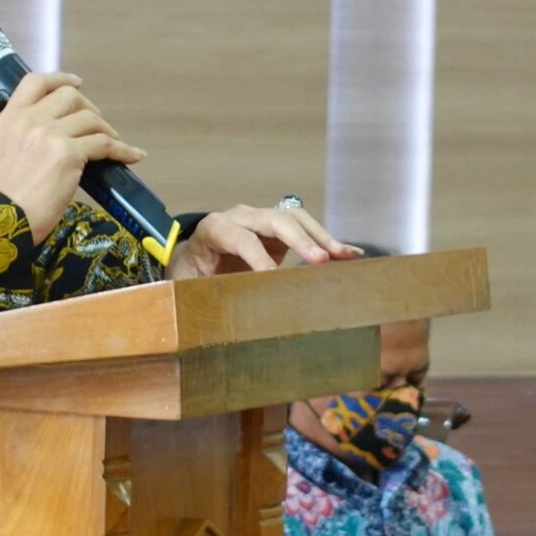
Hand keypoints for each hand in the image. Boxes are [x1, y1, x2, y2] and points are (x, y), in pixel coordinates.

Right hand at [0, 72, 143, 243]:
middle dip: (88, 107)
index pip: (35, 83)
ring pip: (90, 118)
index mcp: (8, 120)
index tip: (76, 83)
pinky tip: (132, 156)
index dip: (60, 79)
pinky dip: (122, 149)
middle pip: (69, 96)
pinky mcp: (68, 154)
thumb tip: (27, 141)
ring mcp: (49, 135)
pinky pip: (104, 144)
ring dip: (106, 130)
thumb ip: (11, 140)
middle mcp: (29, 121)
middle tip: (96, 125)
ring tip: (113, 144)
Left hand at [168, 203, 354, 278]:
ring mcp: (262, 220)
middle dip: (300, 239)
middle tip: (322, 259)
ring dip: (321, 237)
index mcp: (215, 229)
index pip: (241, 239)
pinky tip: (348, 254)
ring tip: (345, 256)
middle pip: (275, 219)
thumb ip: (198, 294)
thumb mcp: (187, 285)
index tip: (274, 278)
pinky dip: (325, 240)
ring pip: (295, 219)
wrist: (193, 257)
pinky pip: (305, 228)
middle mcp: (241, 217)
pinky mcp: (278, 230)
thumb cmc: (188, 273)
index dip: (258, 258)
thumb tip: (207, 318)